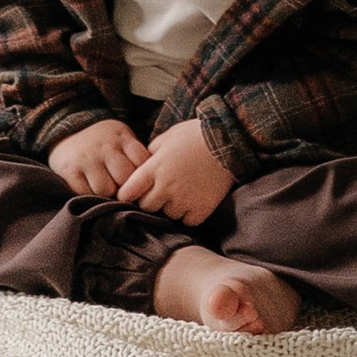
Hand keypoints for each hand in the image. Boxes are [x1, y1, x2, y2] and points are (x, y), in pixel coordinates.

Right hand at [48, 119, 144, 196]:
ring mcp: (87, 159)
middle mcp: (105, 148)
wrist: (68, 130)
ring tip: (106, 190)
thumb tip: (153, 183)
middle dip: (125, 188)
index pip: (141, 163)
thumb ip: (136, 156)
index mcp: (122, 139)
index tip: (140, 182)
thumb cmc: (104, 142)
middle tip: (122, 191)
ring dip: (107, 194)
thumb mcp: (122, 139)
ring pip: (105, 189)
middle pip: (124, 178)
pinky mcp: (70, 171)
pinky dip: (89, 196)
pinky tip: (90, 189)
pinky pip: (85, 193)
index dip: (142, 177)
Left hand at [116, 120, 235, 226]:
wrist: (229, 140)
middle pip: (146, 207)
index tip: (133, 192)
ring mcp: (184, 200)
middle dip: (150, 200)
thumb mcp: (167, 137)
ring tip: (182, 191)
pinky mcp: (201, 210)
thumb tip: (140, 168)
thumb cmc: (195, 135)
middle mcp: (166, 187)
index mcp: (154, 168)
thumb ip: (150, 154)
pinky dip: (188, 214)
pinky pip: (187, 222)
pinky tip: (194, 199)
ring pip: (168, 215)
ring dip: (171, 207)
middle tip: (161, 190)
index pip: (127, 193)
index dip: (128, 194)